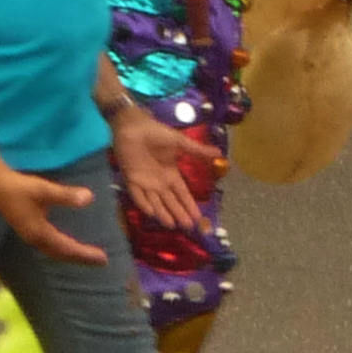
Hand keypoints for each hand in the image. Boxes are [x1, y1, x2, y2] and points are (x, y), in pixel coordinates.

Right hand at [0, 154, 104, 264]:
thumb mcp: (45, 190)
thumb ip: (66, 195)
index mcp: (40, 233)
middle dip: (81, 258)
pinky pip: (50, 245)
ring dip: (71, 254)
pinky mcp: (28, 229)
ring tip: (87, 256)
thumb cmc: (19, 187)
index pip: (67, 248)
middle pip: (62, 254)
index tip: (103, 259)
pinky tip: (66, 243)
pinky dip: (62, 247)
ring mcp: (30, 236)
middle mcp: (35, 239)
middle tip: (101, 261)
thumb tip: (89, 198)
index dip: (85, 254)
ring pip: (54, 251)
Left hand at [108, 103, 214, 233]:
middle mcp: (159, 182)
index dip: (190, 206)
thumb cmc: (156, 133)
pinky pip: (137, 194)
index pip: (182, 194)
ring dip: (163, 213)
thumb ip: (198, 151)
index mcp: (171, 174)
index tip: (199, 218)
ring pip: (155, 202)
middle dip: (179, 214)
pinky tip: (152, 213)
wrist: (134, 125)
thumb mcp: (180, 142)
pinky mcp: (131, 179)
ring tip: (172, 225)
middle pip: (171, 202)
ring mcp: (145, 182)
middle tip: (188, 227)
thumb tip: (220, 154)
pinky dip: (144, 203)